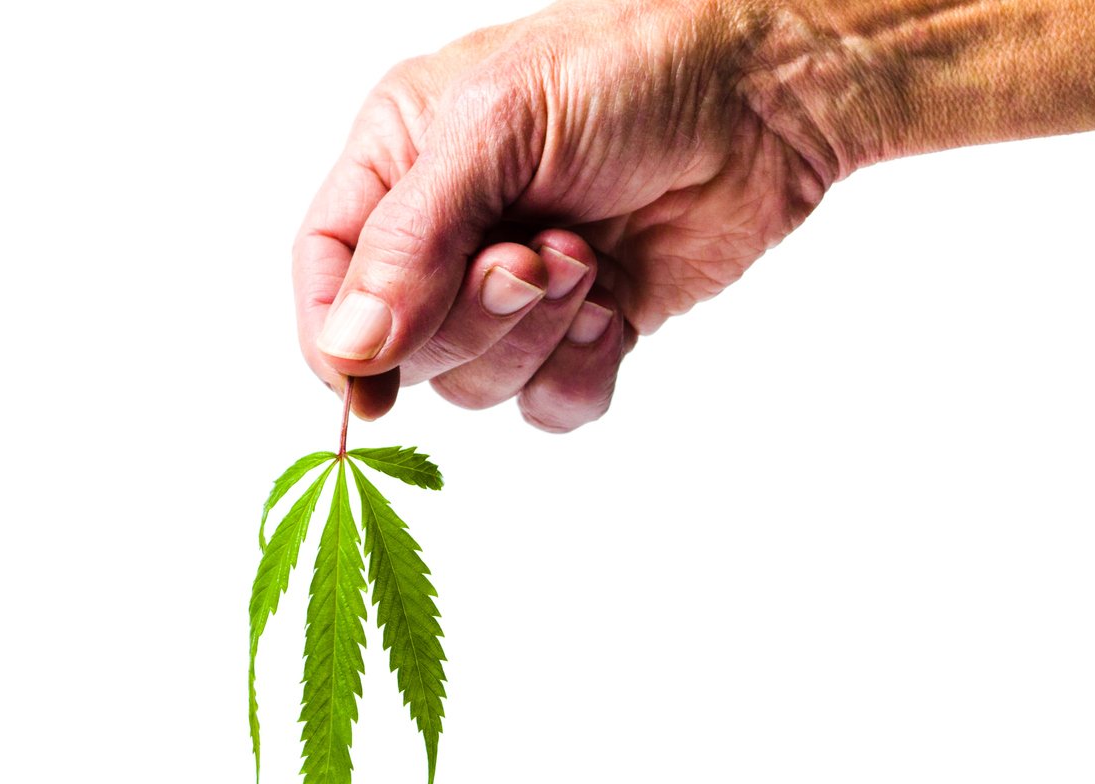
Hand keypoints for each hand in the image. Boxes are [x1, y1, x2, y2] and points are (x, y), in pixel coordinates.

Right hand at [293, 0, 834, 430]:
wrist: (769, 93)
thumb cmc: (631, 68)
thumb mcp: (496, 125)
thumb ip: (411, 240)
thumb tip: (348, 348)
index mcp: (399, 162)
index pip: (325, 273)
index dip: (338, 336)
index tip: (368, 379)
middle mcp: (447, 231)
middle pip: (403, 345)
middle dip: (474, 317)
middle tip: (538, 258)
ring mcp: (516, 288)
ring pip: (474, 384)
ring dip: (536, 336)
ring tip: (590, 257)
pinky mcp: (583, 328)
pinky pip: (545, 404)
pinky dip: (579, 373)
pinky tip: (616, 307)